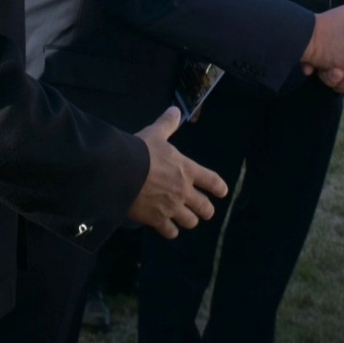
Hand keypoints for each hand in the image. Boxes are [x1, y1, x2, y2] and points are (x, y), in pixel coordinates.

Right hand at [127, 108, 228, 238]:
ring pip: (190, 222)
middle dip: (206, 210)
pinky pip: (171, 232)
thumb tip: (174, 110)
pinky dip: (171, 231)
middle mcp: (184, 191)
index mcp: (187, 170)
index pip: (212, 181)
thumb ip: (167, 124)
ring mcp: (172, 207)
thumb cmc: (140, 151)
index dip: (219, 188)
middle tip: (204, 210)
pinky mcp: (157, 219)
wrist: (121, 172)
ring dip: (189, 220)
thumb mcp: (155, 134)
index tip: (222, 192)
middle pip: (205, 207)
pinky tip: (169, 228)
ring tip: (186, 219)